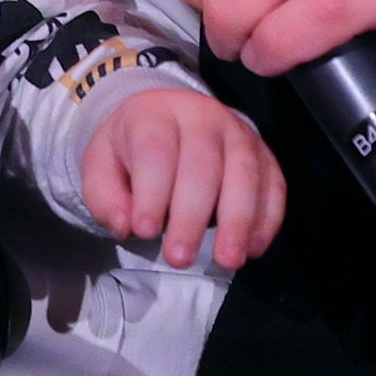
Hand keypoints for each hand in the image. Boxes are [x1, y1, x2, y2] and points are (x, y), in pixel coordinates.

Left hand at [80, 87, 284, 269]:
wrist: (165, 118)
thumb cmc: (132, 148)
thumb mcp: (101, 165)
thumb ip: (105, 196)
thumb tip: (126, 224)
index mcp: (156, 115)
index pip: (155, 151)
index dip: (152, 192)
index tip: (145, 231)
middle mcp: (202, 116)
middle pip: (202, 164)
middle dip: (192, 215)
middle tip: (179, 258)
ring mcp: (238, 132)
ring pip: (244, 172)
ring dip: (238, 220)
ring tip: (228, 260)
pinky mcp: (264, 153)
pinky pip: (274, 182)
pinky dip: (267, 217)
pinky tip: (254, 248)